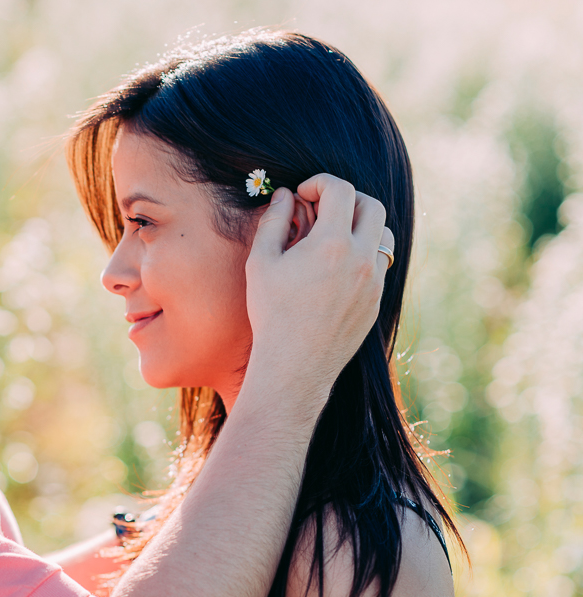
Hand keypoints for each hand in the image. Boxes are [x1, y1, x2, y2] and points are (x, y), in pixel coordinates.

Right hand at [244, 173, 392, 403]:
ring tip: (333, 237)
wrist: (295, 365)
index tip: (302, 194)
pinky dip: (361, 254)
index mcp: (333, 244)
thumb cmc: (272, 313)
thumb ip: (274, 221)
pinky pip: (378, 264)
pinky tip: (334, 268)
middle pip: (372, 205)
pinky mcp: (376, 300)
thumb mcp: (261, 262)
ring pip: (383, 234)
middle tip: (321, 209)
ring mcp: (374, 281)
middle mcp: (362, 258)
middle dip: (346, 199)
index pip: (341, 190)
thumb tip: (285, 195)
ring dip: (361, 225)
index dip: (319, 183)